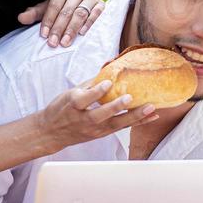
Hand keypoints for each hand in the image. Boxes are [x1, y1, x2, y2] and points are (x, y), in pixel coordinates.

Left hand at [17, 0, 105, 47]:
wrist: (83, 2)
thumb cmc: (62, 7)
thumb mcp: (48, 8)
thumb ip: (35, 13)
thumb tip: (20, 18)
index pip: (54, 6)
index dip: (48, 21)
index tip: (44, 35)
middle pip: (67, 11)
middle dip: (59, 28)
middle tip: (53, 43)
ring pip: (80, 14)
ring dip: (72, 29)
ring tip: (65, 42)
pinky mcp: (101, 4)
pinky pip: (96, 14)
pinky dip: (89, 24)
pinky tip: (82, 34)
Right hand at [30, 80, 157, 154]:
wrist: (51, 132)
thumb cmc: (61, 109)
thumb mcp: (69, 92)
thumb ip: (90, 83)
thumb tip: (109, 68)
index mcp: (73, 105)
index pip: (85, 98)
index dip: (96, 91)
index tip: (108, 82)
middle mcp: (83, 119)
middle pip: (101, 115)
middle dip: (116, 107)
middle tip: (130, 98)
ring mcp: (94, 129)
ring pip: (116, 124)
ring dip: (135, 117)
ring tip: (151, 108)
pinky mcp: (102, 134)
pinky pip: (122, 128)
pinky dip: (138, 122)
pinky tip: (152, 116)